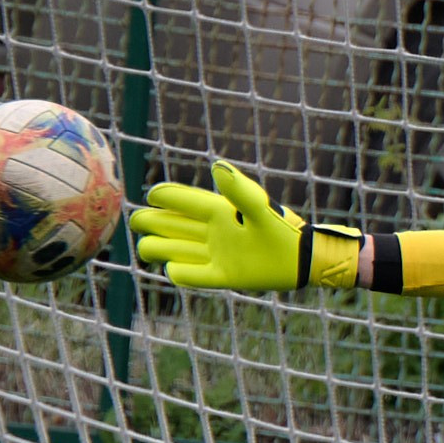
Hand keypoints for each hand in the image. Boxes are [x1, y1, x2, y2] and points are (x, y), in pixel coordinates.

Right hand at [127, 161, 362, 290]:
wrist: (304, 259)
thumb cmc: (283, 229)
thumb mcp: (260, 209)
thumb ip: (239, 191)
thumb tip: (216, 167)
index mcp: (219, 210)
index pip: (184, 200)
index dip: (166, 196)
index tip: (153, 194)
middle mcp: (213, 231)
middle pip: (170, 224)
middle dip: (151, 221)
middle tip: (139, 222)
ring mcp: (216, 253)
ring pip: (174, 249)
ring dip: (159, 247)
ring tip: (148, 248)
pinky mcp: (223, 275)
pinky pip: (194, 275)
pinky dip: (183, 273)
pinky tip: (175, 270)